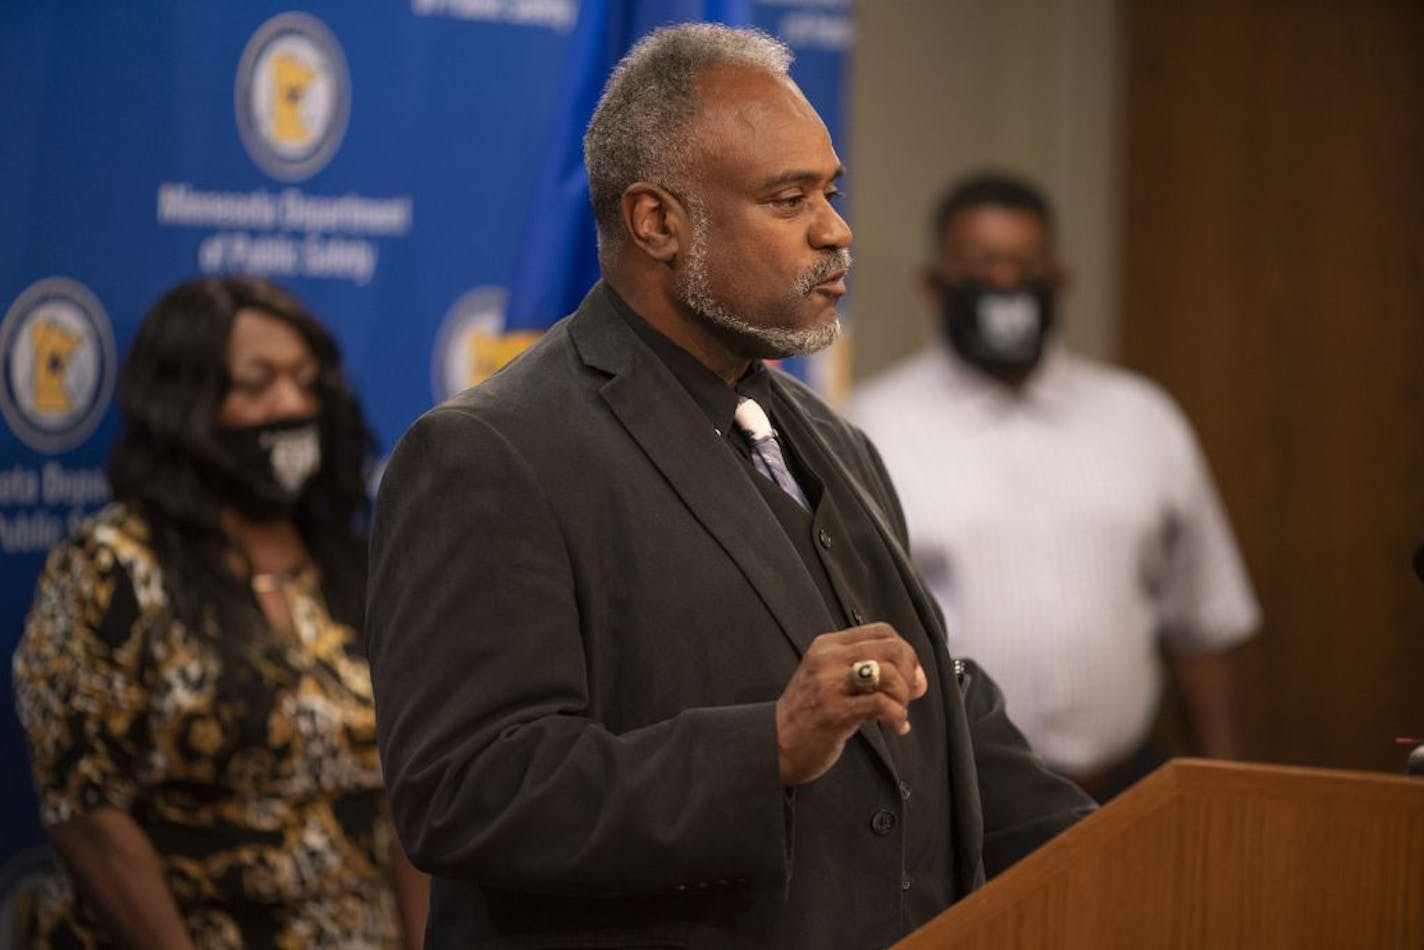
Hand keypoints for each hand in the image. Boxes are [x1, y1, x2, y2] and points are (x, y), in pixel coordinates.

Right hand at [774, 623, 927, 785]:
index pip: (882, 631)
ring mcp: (829, 685)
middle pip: (892, 649)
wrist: (776, 744)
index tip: (909, 676)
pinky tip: (896, 726)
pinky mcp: (834, 712)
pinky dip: (897, 716)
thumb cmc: (809, 713)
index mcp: (828, 645)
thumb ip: (870, 673)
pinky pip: (881, 705)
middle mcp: (828, 659)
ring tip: (897, 713)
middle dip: (909, 674)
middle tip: (906, 696)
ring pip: (889, 674)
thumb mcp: (832, 679)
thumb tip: (919, 680)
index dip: (905, 651)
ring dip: (903, 698)